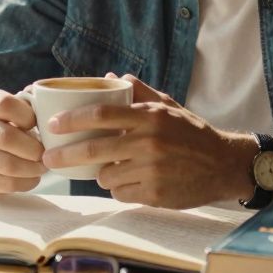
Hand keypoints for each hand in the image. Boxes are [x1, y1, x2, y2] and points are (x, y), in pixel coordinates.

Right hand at [0, 89, 46, 195]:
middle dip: (34, 148)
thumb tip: (49, 106)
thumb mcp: (16, 107)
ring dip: (32, 168)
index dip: (27, 116)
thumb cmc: (7, 124)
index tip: (36, 124)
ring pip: (8, 165)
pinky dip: (26, 182)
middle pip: (7, 138)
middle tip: (46, 153)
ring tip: (42, 166)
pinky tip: (32, 177)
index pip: (5, 104)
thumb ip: (32, 103)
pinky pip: (6, 184)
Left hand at [42, 74, 255, 208]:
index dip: (73, 119)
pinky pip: (121, 193)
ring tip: (114, 167)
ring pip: (106, 175)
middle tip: (49, 158)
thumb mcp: (169, 106)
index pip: (103, 114)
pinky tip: (132, 181)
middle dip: (66, 154)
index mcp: (150, 116)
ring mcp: (153, 170)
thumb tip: (112, 78)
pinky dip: (120, 188)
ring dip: (102, 173)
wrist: (223, 165)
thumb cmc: (191, 132)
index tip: (53, 124)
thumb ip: (140, 92)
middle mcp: (150, 142)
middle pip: (96, 149)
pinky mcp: (156, 194)